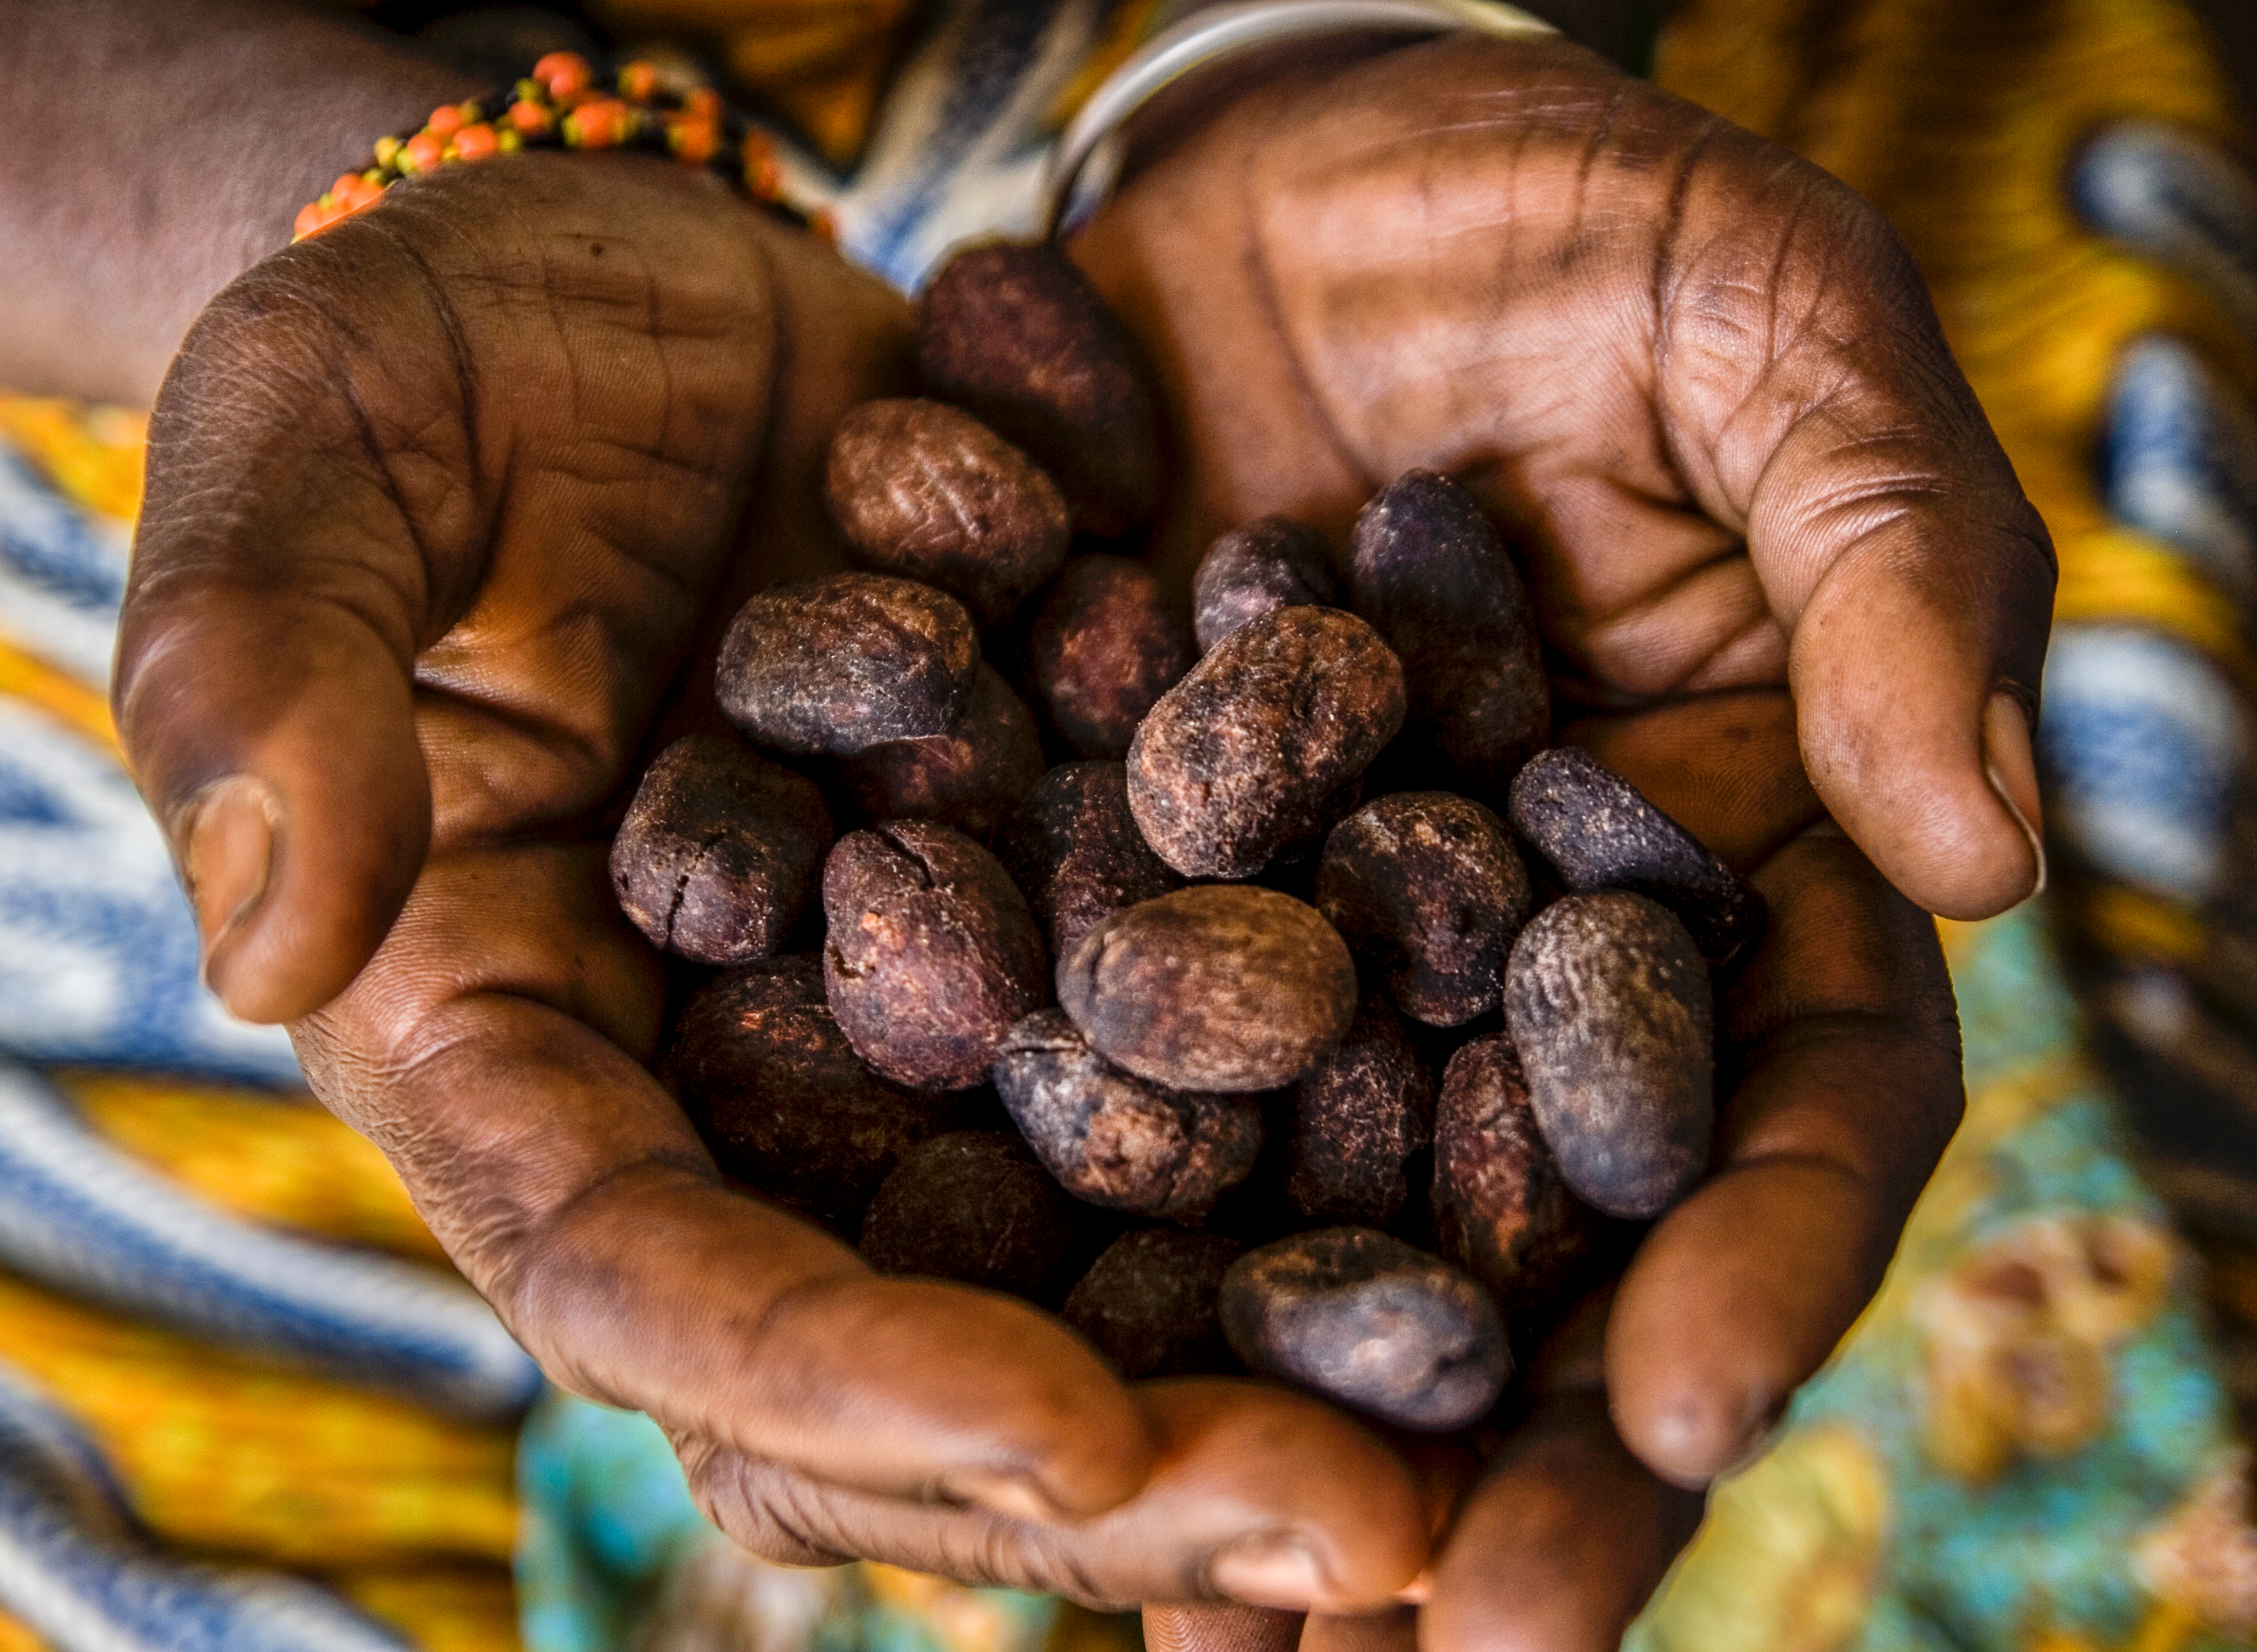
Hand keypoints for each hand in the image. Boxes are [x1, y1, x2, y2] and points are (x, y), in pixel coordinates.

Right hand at [115, 154, 1444, 1611]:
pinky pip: (1185, 1094)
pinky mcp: (1037, 929)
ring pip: (1071, 1275)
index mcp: (503, 1043)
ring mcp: (887, 1030)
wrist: (625, 283)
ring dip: (1270, 1381)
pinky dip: (1337, 1170)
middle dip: (1115, 1463)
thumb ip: (263, 671)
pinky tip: (1533, 1219)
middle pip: (894, 1348)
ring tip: (1487, 1446)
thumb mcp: (309, 449)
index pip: (646, 1280)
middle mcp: (708, 1090)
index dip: (838, 1381)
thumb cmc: (424, 352)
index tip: (1064, 1443)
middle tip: (1367, 1531)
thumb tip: (262, 946)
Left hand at [1060, 30, 2027, 1646]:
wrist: (1261, 174)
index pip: (1782, 1111)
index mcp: (1729, 859)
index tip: (1675, 1416)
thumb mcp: (1750, 309)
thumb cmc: (1548, 201)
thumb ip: (1880, 556)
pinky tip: (991, 1411)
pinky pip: (1077, 1114)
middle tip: (1430, 1645)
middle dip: (1503, 1460)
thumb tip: (1979, 848)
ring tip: (1211, 1629)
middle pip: (1546, 1255)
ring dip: (1263, 1440)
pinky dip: (1049, 1264)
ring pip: (1313, 1246)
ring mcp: (1312, 958)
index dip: (1752, 1270)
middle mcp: (1521, 959)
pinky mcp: (1110, 913)